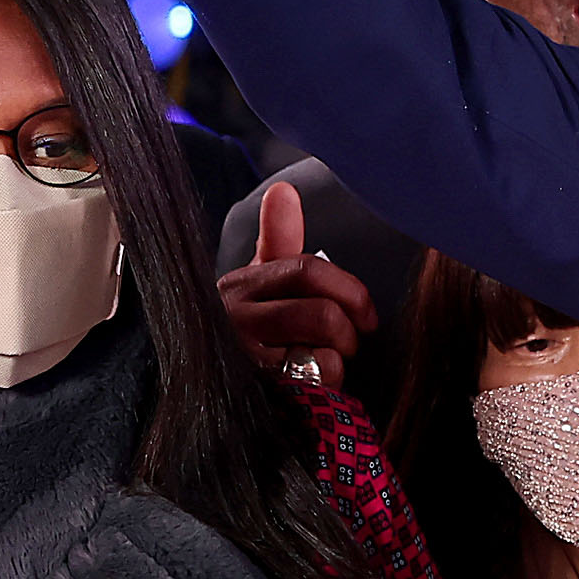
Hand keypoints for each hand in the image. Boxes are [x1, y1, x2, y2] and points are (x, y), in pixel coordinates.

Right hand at [215, 180, 374, 385]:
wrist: (210, 380)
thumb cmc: (252, 326)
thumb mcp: (261, 279)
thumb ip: (278, 237)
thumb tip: (283, 189)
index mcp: (245, 283)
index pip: (307, 270)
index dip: (350, 290)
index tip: (368, 314)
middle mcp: (237, 317)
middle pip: (321, 313)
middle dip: (348, 329)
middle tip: (348, 341)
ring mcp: (242, 356)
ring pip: (318, 350)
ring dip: (336, 359)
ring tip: (324, 362)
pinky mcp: (254, 389)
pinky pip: (313, 382)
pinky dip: (325, 385)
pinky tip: (310, 386)